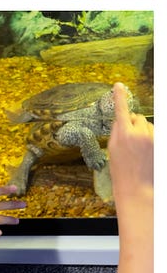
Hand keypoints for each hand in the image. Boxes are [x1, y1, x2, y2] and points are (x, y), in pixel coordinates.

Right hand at [108, 82, 152, 198]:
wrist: (137, 187)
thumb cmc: (121, 169)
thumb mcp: (112, 147)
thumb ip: (118, 130)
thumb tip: (123, 118)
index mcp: (123, 133)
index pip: (121, 109)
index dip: (120, 96)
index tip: (118, 85)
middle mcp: (140, 133)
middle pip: (138, 118)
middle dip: (134, 124)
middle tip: (130, 139)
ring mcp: (153, 139)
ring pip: (149, 126)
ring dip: (145, 132)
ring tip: (141, 150)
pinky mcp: (160, 144)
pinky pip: (156, 134)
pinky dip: (152, 140)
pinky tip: (148, 152)